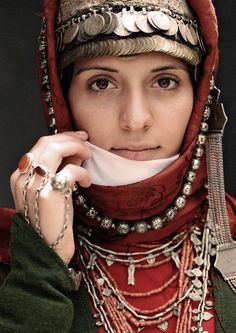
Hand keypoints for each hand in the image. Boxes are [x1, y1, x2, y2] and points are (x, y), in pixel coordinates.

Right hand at [10, 131, 90, 264]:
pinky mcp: (48, 195)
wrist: (48, 251)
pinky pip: (70, 170)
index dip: (62, 137)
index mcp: (20, 177)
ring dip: (77, 148)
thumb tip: (76, 152)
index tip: (78, 138)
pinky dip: (83, 172)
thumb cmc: (52, 222)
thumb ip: (59, 170)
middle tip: (87, 142)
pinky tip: (86, 182)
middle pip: (46, 142)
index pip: (40, 145)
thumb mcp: (51, 192)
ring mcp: (34, 185)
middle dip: (70, 138)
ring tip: (88, 156)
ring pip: (56, 148)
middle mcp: (23, 178)